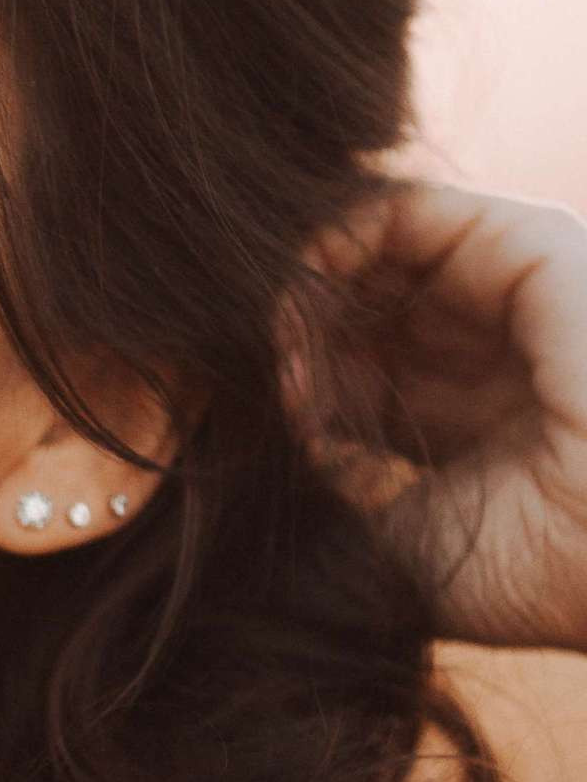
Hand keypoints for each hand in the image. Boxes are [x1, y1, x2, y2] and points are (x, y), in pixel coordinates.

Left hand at [285, 178, 586, 651]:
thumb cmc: (528, 570)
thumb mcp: (400, 532)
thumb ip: (340, 478)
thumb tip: (271, 434)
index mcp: (472, 425)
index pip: (359, 376)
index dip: (296, 385)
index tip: (254, 412)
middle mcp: (494, 355)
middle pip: (361, 313)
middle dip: (296, 329)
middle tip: (247, 360)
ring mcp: (514, 300)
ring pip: (378, 259)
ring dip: (309, 285)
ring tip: (271, 328)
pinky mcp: (533, 247)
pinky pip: (411, 211)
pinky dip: (340, 237)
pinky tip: (299, 284)